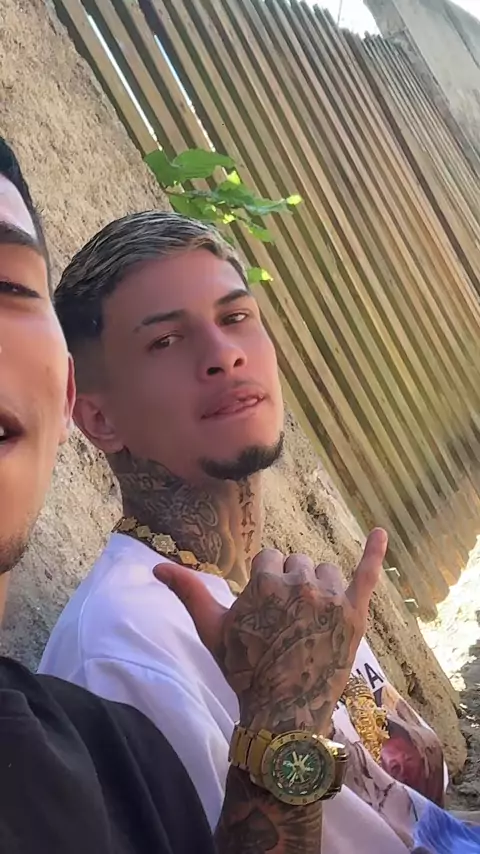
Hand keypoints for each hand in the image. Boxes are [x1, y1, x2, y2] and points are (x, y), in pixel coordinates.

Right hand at [154, 528, 386, 734]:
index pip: (269, 559)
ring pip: (325, 570)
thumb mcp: (212, 629)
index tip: (267, 612)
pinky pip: (367, 574)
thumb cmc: (244, 670)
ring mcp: (330, 597)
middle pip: (296, 563)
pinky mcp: (354, 613)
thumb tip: (156, 566)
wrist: (283, 713)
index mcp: (264, 581)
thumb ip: (188, 592)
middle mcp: (298, 582)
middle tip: (287, 622)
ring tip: (312, 619)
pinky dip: (375, 552)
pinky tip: (382, 532)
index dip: (266, 583)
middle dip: (290, 584)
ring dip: (319, 585)